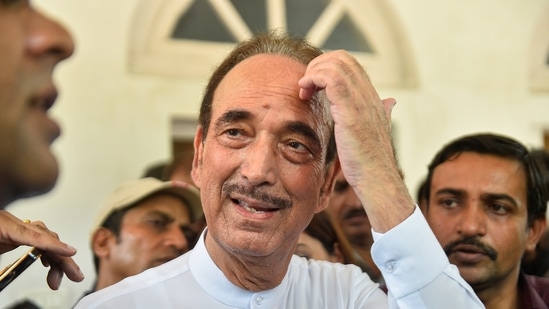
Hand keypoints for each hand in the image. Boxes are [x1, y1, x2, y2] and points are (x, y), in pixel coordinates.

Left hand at [0, 210, 83, 289]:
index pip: (34, 234)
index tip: (71, 253)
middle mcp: (10, 223)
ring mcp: (12, 226)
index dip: (54, 244)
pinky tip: (48, 262)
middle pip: (44, 237)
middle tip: (74, 274)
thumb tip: (19, 272)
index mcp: (2, 225)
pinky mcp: (11, 232)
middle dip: (61, 257)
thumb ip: (5, 267)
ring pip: (43, 238)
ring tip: (57, 279)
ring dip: (55, 258)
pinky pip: (34, 238)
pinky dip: (46, 250)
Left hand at [298, 50, 413, 231]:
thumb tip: (391, 102)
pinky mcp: (350, 110)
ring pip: (334, 63)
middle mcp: (368, 94)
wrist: (377, 180)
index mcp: (372, 98)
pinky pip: (330, 78)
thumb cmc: (370, 163)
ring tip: (303, 90)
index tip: (313, 87)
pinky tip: (304, 93)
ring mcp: (360, 101)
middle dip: (318, 66)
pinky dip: (312, 78)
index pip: (350, 64)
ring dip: (312, 71)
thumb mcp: (375, 133)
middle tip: (306, 86)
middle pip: (341, 58)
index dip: (327, 68)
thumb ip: (381, 114)